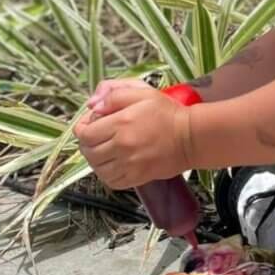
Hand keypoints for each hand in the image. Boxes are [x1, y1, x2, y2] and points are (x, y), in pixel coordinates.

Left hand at [75, 84, 192, 188]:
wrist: (191, 137)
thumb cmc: (168, 114)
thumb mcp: (142, 92)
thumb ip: (114, 94)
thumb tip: (93, 106)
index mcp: (121, 123)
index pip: (85, 133)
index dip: (82, 128)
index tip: (90, 124)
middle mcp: (123, 146)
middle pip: (89, 152)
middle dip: (88, 144)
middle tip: (98, 137)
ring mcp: (130, 164)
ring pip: (98, 169)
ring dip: (97, 160)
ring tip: (107, 151)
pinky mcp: (138, 177)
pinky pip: (112, 182)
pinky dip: (108, 174)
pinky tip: (115, 164)